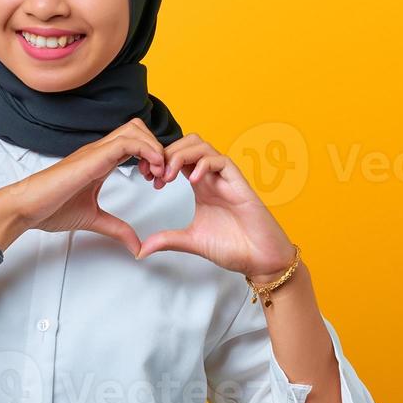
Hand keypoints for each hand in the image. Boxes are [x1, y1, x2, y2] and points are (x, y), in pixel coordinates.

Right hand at [0, 118, 167, 256]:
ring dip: (154, 148)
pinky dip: (145, 150)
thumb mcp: (94, 219)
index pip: (133, 142)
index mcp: (99, 161)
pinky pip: (126, 142)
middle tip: (161, 175)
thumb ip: (117, 229)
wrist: (26, 208)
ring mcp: (95, 151)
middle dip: (157, 148)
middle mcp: (98, 151)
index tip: (157, 180)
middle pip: (137, 129)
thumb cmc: (50, 209)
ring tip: (157, 174)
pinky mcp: (92, 157)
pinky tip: (150, 170)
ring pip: (134, 130)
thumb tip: (136, 245)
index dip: (152, 156)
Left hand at [133, 133, 296, 280]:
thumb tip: (141, 249)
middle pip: (187, 144)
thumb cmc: (234, 247)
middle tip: (154, 175)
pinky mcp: (239, 183)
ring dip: (180, 155)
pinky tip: (193, 181)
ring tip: (169, 176)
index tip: (146, 177)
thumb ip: (167, 240)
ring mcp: (225, 178)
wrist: (261, 258)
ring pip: (201, 146)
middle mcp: (212, 177)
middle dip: (166, 153)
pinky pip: (220, 160)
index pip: (177, 157)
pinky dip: (203, 165)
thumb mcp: (191, 241)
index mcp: (201, 185)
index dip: (159, 161)